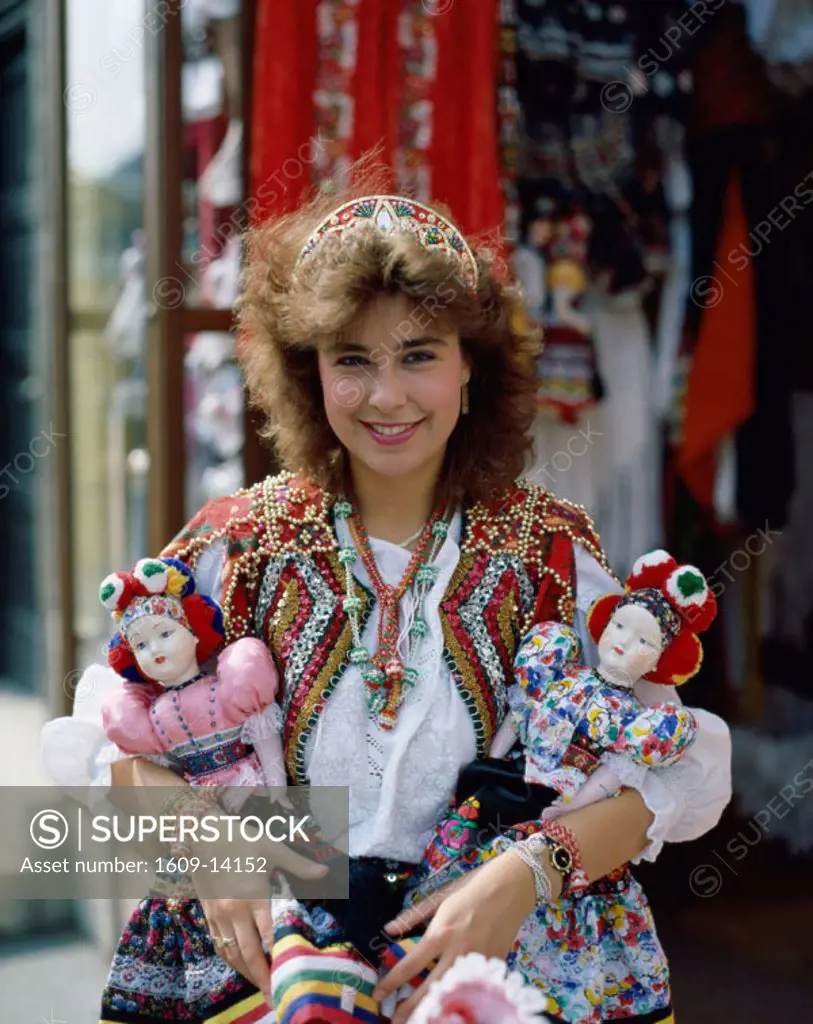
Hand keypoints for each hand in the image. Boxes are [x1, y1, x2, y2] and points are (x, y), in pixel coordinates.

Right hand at [190, 821, 328, 1000]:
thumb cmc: (240, 838)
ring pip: (231, 952)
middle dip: (262, 977)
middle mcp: (234, 912)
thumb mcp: (272, 848)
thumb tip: (325, 871)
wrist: (201, 834)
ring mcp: (218, 915)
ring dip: (245, 971)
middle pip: (249, 953)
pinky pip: (217, 944)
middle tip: (274, 995)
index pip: (269, 936)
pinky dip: (229, 958)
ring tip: (259, 984)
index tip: (289, 974)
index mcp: (254, 898)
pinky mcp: (207, 914)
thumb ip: (299, 865)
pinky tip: (237, 963)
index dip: (279, 957)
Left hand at [373, 851, 537, 1023]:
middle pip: (430, 989)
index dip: (392, 982)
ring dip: (434, 1009)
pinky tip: (451, 1009)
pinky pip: (475, 988)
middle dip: (410, 1010)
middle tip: (394, 1022)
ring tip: (420, 1020)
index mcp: (441, 932)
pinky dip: (462, 1000)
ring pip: (452, 994)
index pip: (411, 964)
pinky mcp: (494, 966)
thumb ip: (414, 915)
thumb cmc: (473, 887)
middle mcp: (457, 950)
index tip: (378, 994)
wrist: (511, 886)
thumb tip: (389, 930)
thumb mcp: (440, 896)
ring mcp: (478, 961)